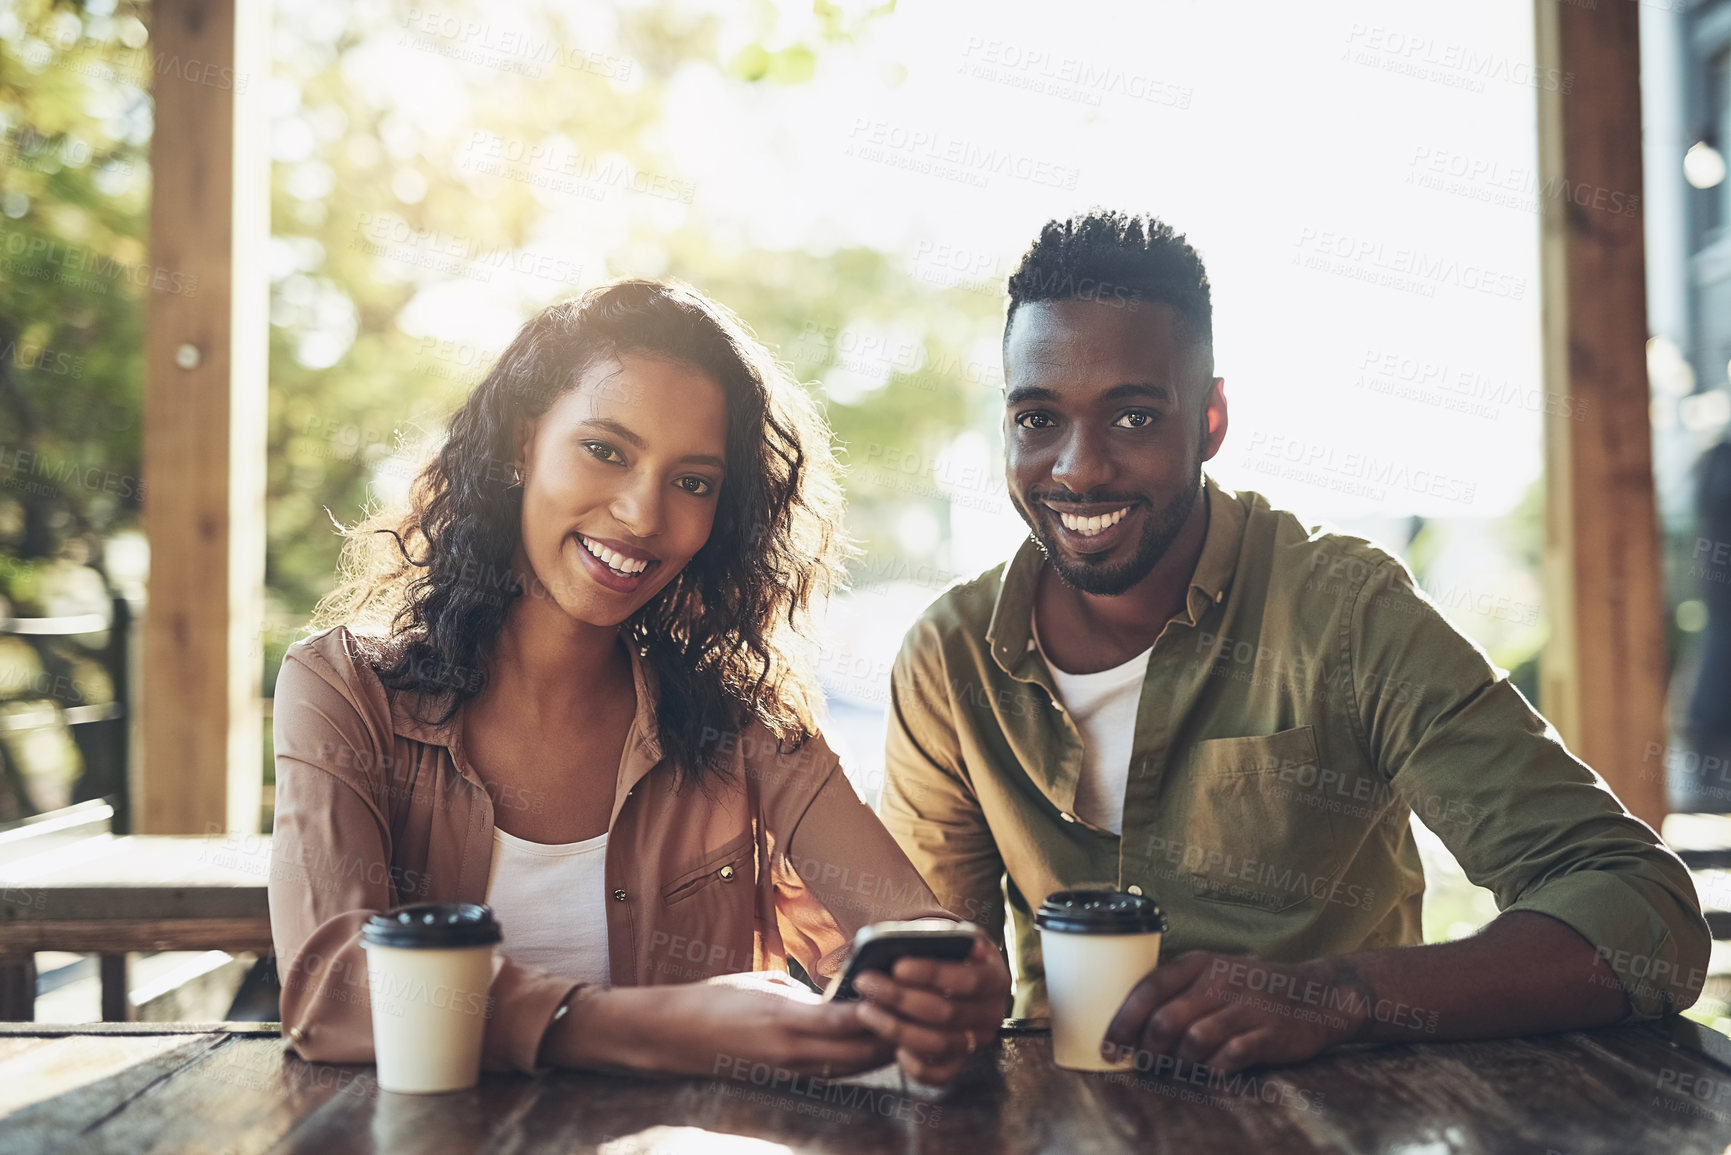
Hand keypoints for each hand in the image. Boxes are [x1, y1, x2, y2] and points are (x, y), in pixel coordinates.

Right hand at [551, 975, 894, 1078]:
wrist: (672, 1034)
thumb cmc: (715, 998)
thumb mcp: (764, 982)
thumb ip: (805, 993)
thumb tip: (838, 997)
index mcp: (786, 1018)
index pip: (848, 1020)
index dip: (881, 1010)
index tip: (903, 992)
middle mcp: (792, 1050)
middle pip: (860, 1052)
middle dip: (893, 1036)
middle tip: (917, 1015)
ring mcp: (788, 1070)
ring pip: (850, 1068)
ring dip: (878, 1053)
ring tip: (903, 1031)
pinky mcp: (783, 1078)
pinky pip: (830, 1072)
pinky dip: (853, 1060)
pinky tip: (866, 1046)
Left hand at [852, 932, 1012, 1084]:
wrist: (961, 976)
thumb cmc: (950, 953)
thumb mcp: (952, 937)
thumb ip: (940, 938)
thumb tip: (920, 941)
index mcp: (995, 978)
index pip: (967, 980)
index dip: (932, 974)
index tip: (897, 967)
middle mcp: (992, 1014)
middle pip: (947, 1013)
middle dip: (901, 998)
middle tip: (866, 983)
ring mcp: (978, 1042)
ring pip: (939, 1044)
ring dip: (897, 1029)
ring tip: (864, 1010)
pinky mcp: (962, 1063)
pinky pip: (941, 1076)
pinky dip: (916, 1067)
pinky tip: (894, 1049)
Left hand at [1102, 952, 1369, 1075]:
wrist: (1317, 993)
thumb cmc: (1250, 988)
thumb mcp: (1213, 973)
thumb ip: (1177, 991)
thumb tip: (1129, 1025)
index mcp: (1199, 963)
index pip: (1149, 989)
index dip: (1123, 1021)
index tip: (1108, 1047)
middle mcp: (1220, 982)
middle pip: (1166, 1020)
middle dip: (1147, 1050)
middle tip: (1142, 1064)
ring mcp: (1247, 1007)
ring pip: (1194, 1040)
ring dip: (1179, 1062)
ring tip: (1178, 1067)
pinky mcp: (1270, 1033)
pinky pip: (1231, 1056)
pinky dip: (1215, 1069)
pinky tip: (1212, 1071)